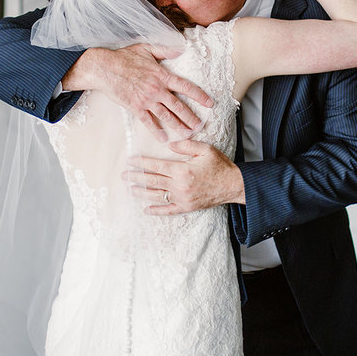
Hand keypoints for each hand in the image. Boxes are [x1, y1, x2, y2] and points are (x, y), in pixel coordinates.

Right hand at [64, 44, 212, 140]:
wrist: (104, 68)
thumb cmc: (124, 56)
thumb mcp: (147, 48)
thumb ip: (165, 50)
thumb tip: (181, 49)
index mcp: (162, 75)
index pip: (185, 87)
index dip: (199, 96)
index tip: (209, 103)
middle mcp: (157, 89)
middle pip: (178, 106)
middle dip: (191, 117)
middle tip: (201, 126)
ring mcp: (146, 100)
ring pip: (166, 116)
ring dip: (178, 126)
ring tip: (188, 134)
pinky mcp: (135, 107)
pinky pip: (148, 122)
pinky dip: (156, 131)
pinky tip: (164, 139)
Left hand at [123, 139, 244, 213]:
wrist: (233, 185)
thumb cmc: (219, 166)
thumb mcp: (205, 149)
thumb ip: (185, 145)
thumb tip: (169, 144)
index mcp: (182, 170)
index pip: (156, 165)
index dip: (142, 163)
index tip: (131, 161)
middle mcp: (179, 186)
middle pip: (152, 181)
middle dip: (136, 177)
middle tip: (124, 175)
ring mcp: (182, 198)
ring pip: (156, 196)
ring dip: (141, 192)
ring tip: (130, 189)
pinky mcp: (186, 207)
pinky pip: (168, 210)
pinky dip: (156, 210)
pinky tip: (146, 210)